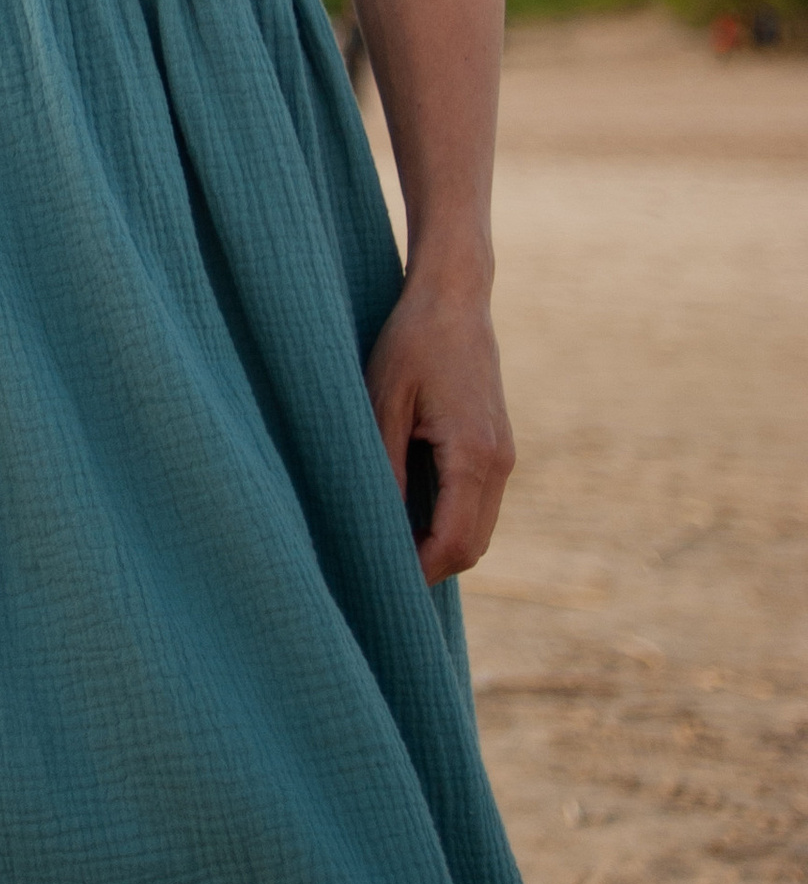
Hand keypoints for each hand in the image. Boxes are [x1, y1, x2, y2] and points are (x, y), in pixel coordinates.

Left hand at [365, 274, 514, 581]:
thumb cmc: (411, 344)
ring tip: (388, 549)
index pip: (453, 543)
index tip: (380, 585)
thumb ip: (384, 471)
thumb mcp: (383, 404)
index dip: (419, 572)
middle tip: (379, 575)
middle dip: (430, 567)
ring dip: (441, 546)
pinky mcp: (498, 445)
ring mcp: (504, 454)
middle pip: (472, 546)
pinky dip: (450, 520)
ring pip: (479, 528)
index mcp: (473, 455)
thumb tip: (380, 531)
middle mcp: (499, 461)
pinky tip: (409, 516)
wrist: (454, 298)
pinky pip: (479, 503)